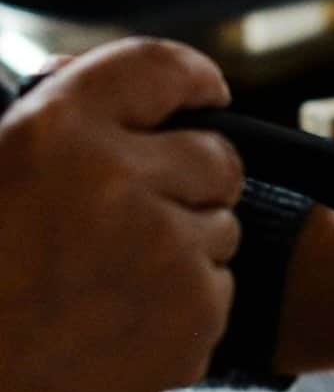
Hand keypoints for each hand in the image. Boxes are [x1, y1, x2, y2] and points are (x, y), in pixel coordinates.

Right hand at [0, 39, 242, 391]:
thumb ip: (51, 127)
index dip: (192, 79)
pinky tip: (125, 322)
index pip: (158, 69)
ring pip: (222, 226)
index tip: (209, 93)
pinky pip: (221, 286)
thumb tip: (110, 96)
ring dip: (188, 243)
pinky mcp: (195, 313)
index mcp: (55, 132)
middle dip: (196, 177)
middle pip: (217, 157)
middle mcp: (120, 180)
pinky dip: (188, 302)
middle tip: (150, 208)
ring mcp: (166, 250)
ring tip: (114, 279)